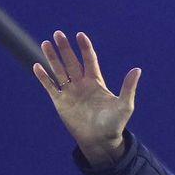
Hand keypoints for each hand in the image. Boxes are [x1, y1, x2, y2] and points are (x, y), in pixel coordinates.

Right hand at [34, 30, 140, 166]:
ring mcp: (70, 93)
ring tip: (45, 43)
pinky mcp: (60, 103)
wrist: (100, 141)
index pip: (89, 60)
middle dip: (65, 48)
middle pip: (71, 62)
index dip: (85, 48)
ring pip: (59, 71)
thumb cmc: (114, 124)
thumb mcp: (124, 105)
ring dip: (52, 58)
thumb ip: (128, 87)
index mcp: (96, 82)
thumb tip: (137, 69)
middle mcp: (82, 84)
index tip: (80, 35)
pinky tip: (37, 66)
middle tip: (58, 33)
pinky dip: (43, 77)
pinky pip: (50, 87)